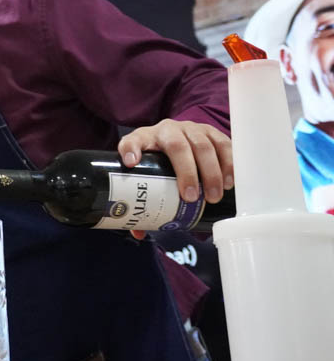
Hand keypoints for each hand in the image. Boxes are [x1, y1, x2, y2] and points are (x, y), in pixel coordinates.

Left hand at [118, 119, 233, 239]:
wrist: (173, 137)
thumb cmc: (156, 160)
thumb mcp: (146, 173)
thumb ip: (142, 199)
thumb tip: (139, 231)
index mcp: (145, 138)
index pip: (133, 141)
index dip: (131, 149)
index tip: (130, 163)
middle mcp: (167, 130)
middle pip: (177, 146)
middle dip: (186, 172)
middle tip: (191, 197)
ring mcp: (191, 129)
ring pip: (203, 145)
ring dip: (211, 172)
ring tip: (214, 196)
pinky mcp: (211, 132)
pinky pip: (223, 144)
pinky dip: (228, 163)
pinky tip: (229, 182)